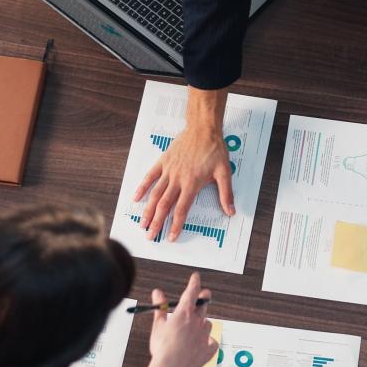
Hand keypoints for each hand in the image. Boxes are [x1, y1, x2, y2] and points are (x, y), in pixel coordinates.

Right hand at [134, 125, 233, 241]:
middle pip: (164, 205)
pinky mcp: (163, 161)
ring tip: (142, 224)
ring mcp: (169, 170)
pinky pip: (150, 176)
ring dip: (147, 210)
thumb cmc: (214, 149)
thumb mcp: (224, 172)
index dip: (175, 225)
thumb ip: (225, 193)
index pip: (181, 209)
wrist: (203, 129)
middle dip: (156, 222)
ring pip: (155, 194)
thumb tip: (230, 211)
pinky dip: (142, 187)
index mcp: (192, 183)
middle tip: (150, 236)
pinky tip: (136, 198)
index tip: (171, 237)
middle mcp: (178, 179)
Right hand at [147, 272, 218, 366]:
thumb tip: (157, 293)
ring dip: (201, 323)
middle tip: (203, 295)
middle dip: (204, 297)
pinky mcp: (209, 348)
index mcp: (184, 313)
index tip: (196, 276)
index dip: (194, 282)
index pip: (192, 291)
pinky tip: (199, 345)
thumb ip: (159, 307)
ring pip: (207, 323)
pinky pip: (211, 341)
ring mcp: (205, 335)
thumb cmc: (162, 348)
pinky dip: (207, 341)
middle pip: (204, 304)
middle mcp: (197, 321)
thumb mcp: (158, 325)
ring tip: (191, 331)